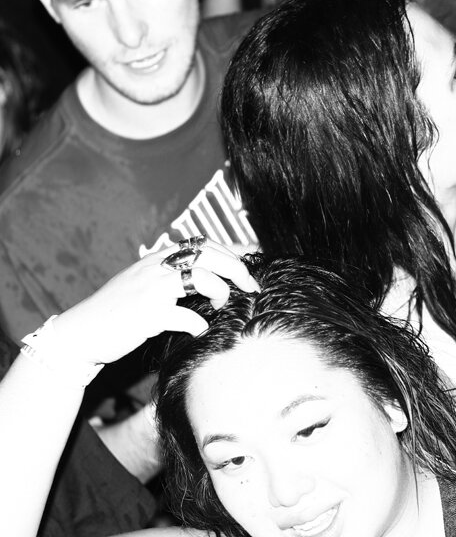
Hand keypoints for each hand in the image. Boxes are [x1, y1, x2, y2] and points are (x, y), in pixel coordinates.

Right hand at [51, 240, 258, 365]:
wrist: (81, 332)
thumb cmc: (118, 311)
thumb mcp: (144, 283)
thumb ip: (172, 275)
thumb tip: (210, 274)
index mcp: (158, 258)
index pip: (204, 244)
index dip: (233, 252)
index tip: (252, 263)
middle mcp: (156, 268)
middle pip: (210, 255)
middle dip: (238, 269)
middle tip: (251, 286)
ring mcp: (152, 290)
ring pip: (203, 278)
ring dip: (221, 292)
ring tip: (221, 306)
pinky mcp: (149, 315)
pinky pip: (188, 317)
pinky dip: (199, 325)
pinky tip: (199, 330)